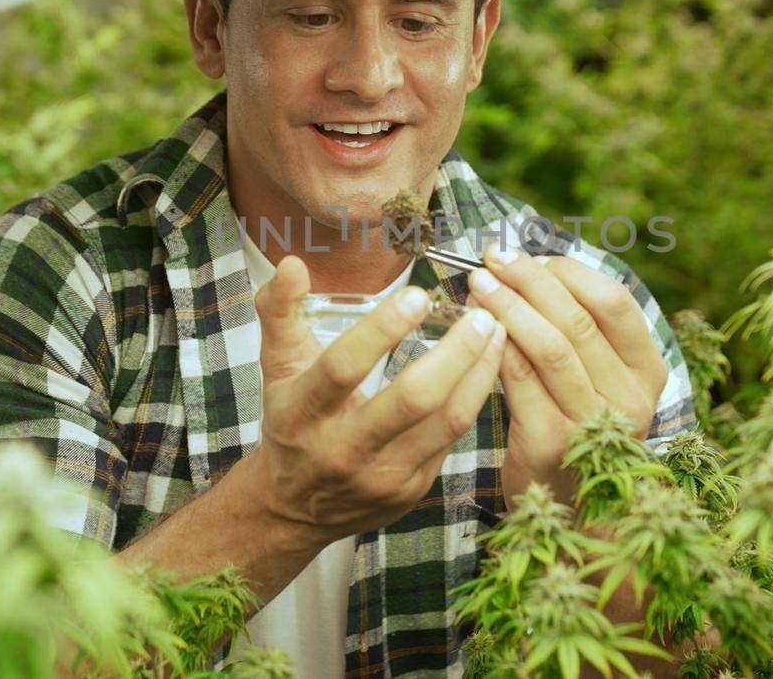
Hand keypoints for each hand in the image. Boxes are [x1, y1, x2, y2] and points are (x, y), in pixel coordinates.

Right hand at [250, 255, 506, 544]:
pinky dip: (475, 398)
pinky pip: (453, 439)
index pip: (344, 367)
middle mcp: (343, 449)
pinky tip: (488, 366)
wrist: (293, 508)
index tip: (417, 295)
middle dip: (454, 353)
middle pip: (410, 400)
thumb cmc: (291, 422)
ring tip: (496, 332)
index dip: (381, 330)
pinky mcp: (411, 490)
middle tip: (480, 315)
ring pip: (445, 421)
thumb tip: (292, 263)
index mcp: (304, 412)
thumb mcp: (277, 368)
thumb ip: (280, 311)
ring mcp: (382, 475)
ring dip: (478, 373)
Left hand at [465, 248, 668, 511]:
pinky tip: (473, 327)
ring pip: (549, 346)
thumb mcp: (599, 382)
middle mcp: (631, 398)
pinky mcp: (552, 441)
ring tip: (478, 283)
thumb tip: (532, 265)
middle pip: (578, 320)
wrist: (571, 511)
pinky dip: (494, 345)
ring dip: (508, 306)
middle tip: (493, 258)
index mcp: (649, 372)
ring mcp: (593, 423)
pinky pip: (518, 378)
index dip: (570, 272)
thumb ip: (580, 332)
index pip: (616, 302)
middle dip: (530, 280)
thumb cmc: (576, 428)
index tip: (532, 256)